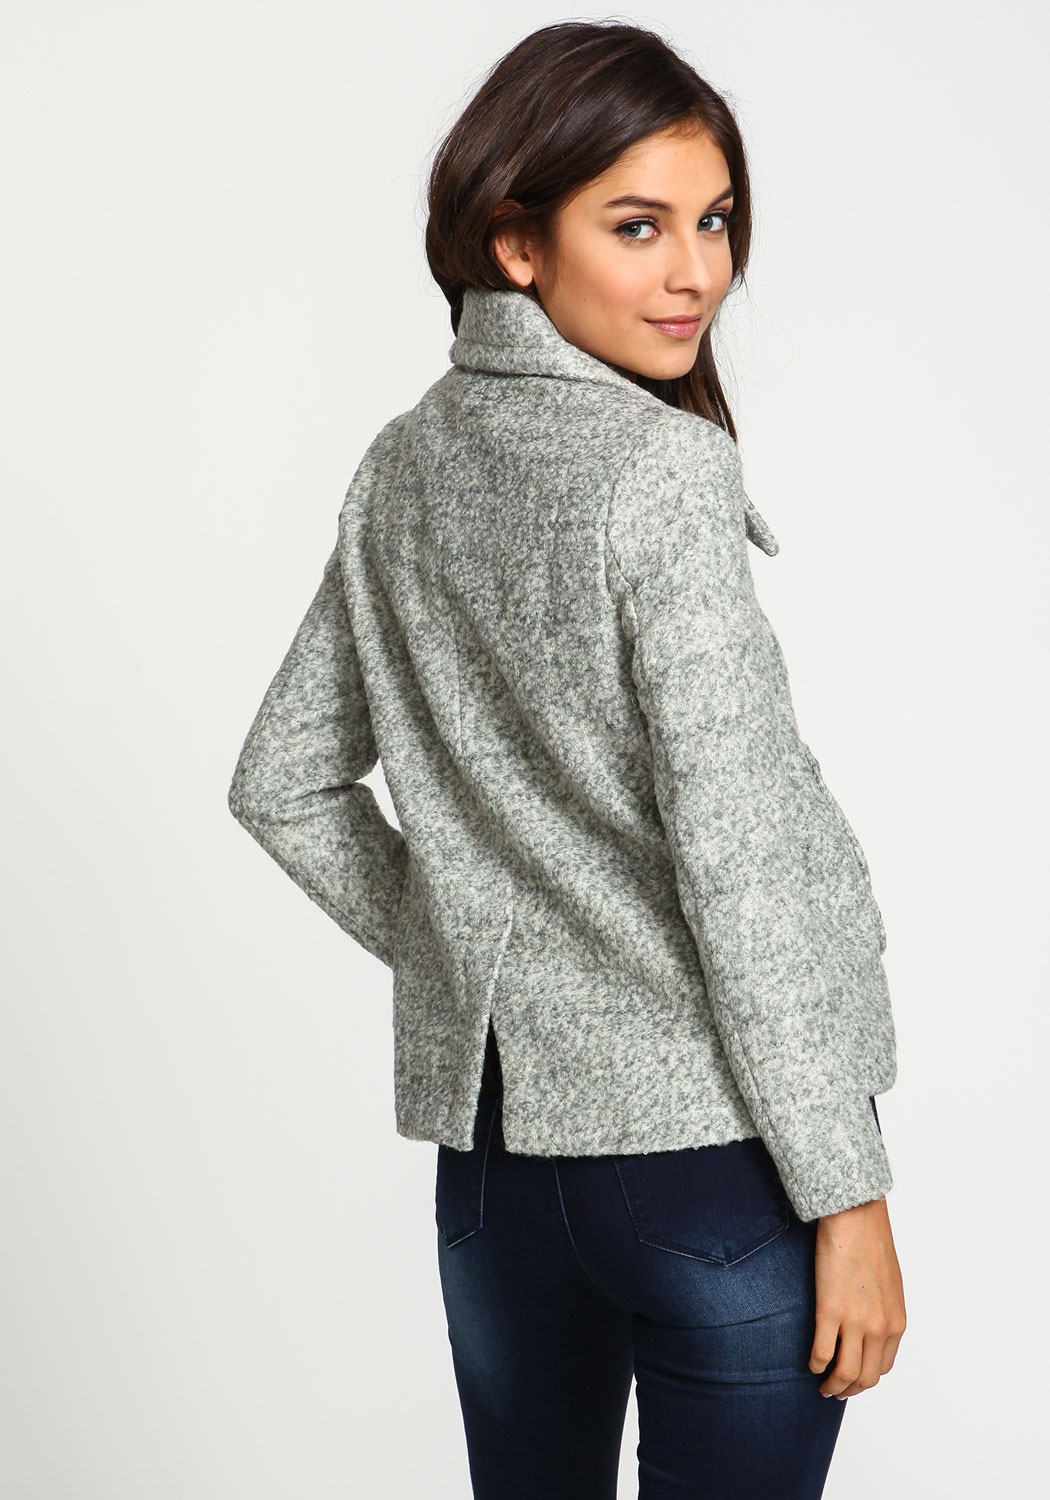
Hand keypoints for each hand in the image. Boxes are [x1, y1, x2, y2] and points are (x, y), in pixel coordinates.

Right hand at [809, 1196, 905, 1399]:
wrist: (856, 1217)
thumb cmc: (870, 1242)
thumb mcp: (889, 1285)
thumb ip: (883, 1311)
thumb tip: (870, 1327)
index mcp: (896, 1322)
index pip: (883, 1367)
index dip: (866, 1378)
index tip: (853, 1378)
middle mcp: (880, 1328)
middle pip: (866, 1377)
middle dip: (850, 1389)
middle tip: (836, 1391)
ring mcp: (855, 1322)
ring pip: (846, 1373)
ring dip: (833, 1386)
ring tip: (822, 1386)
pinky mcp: (830, 1311)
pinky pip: (822, 1353)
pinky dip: (816, 1365)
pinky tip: (810, 1363)